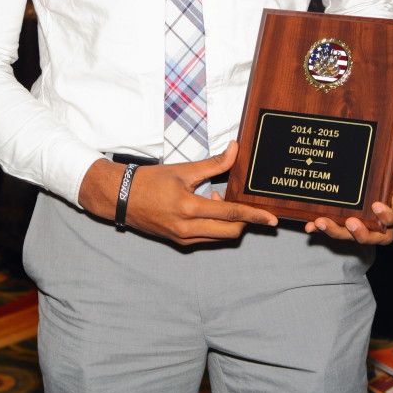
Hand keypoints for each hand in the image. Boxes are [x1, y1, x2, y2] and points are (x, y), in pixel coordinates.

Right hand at [78, 141, 277, 246]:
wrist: (121, 198)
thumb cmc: (150, 181)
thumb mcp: (183, 169)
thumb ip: (213, 163)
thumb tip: (235, 149)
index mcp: (189, 208)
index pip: (230, 214)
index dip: (254, 216)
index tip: (272, 219)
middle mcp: (187, 229)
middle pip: (230, 232)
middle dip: (243, 221)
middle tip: (242, 203)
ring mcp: (183, 239)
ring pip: (219, 237)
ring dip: (226, 222)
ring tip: (215, 199)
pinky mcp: (179, 243)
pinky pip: (207, 238)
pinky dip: (214, 225)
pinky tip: (205, 207)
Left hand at [305, 128, 392, 244]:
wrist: (364, 133)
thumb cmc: (386, 139)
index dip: (391, 218)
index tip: (376, 207)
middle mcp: (378, 208)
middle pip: (378, 235)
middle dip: (363, 234)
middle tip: (351, 223)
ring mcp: (360, 211)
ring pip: (352, 233)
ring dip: (337, 232)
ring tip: (321, 222)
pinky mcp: (342, 208)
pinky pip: (334, 223)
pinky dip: (321, 228)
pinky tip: (309, 225)